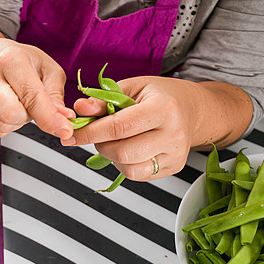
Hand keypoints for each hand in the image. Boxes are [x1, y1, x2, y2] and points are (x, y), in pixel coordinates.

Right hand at [0, 39, 74, 139]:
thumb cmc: (23, 62)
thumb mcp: (48, 69)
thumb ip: (56, 95)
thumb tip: (63, 119)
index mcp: (10, 59)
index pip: (31, 96)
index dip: (49, 117)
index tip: (64, 130)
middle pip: (8, 114)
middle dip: (27, 118)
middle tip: (32, 105)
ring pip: (2, 125)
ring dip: (18, 122)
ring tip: (18, 103)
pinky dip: (7, 125)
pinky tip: (7, 109)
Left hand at [63, 76, 201, 179]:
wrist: (192, 109)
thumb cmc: (160, 96)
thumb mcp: (132, 88)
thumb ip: (104, 100)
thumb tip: (80, 108)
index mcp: (164, 108)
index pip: (118, 127)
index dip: (89, 133)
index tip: (71, 135)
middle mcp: (173, 133)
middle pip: (122, 152)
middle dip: (100, 145)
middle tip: (98, 135)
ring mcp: (175, 154)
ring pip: (129, 169)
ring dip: (112, 157)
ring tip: (116, 141)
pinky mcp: (173, 167)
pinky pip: (138, 175)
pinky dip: (124, 165)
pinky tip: (128, 149)